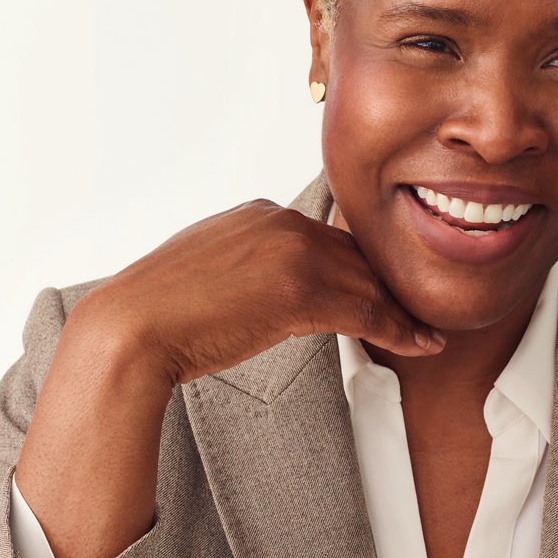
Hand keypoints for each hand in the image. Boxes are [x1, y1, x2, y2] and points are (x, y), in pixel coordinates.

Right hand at [73, 199, 445, 389]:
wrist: (130, 328)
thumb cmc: (158, 313)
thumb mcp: (209, 271)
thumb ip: (249, 268)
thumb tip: (270, 294)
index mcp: (259, 214)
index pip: (328, 240)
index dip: (359, 272)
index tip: (382, 295)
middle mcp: (280, 222)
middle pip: (356, 258)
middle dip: (389, 289)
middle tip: (419, 315)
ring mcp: (292, 251)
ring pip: (368, 284)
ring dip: (404, 313)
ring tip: (427, 335)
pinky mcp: (300, 289)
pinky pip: (368, 311)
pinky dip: (401, 330)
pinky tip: (421, 343)